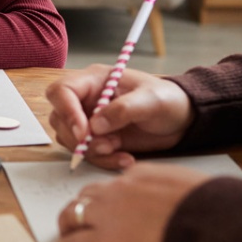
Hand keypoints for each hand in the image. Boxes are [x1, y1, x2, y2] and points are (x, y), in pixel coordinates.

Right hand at [47, 66, 192, 169]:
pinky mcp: (98, 139)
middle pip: (59, 118)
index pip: (62, 91)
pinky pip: (87, 154)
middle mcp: (86, 100)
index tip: (84, 133)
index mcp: (94, 80)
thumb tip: (95, 125)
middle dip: (78, 138)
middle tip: (105, 145)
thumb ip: (123, 109)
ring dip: (92, 151)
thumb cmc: (168, 100)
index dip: (67, 112)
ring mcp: (90, 120)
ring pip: (70, 140)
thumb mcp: (151, 100)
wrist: (182, 121)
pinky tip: (125, 158)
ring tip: (119, 149)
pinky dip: (104, 160)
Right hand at [55, 163, 210, 241]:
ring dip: (86, 201)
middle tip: (67, 229)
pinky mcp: (138, 172)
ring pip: (89, 191)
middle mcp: (103, 211)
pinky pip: (119, 179)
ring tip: (90, 207)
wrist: (207, 222)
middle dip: (66, 223)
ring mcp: (119, 188)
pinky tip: (128, 193)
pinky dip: (118, 188)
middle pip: (71, 214)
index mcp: (102, 241)